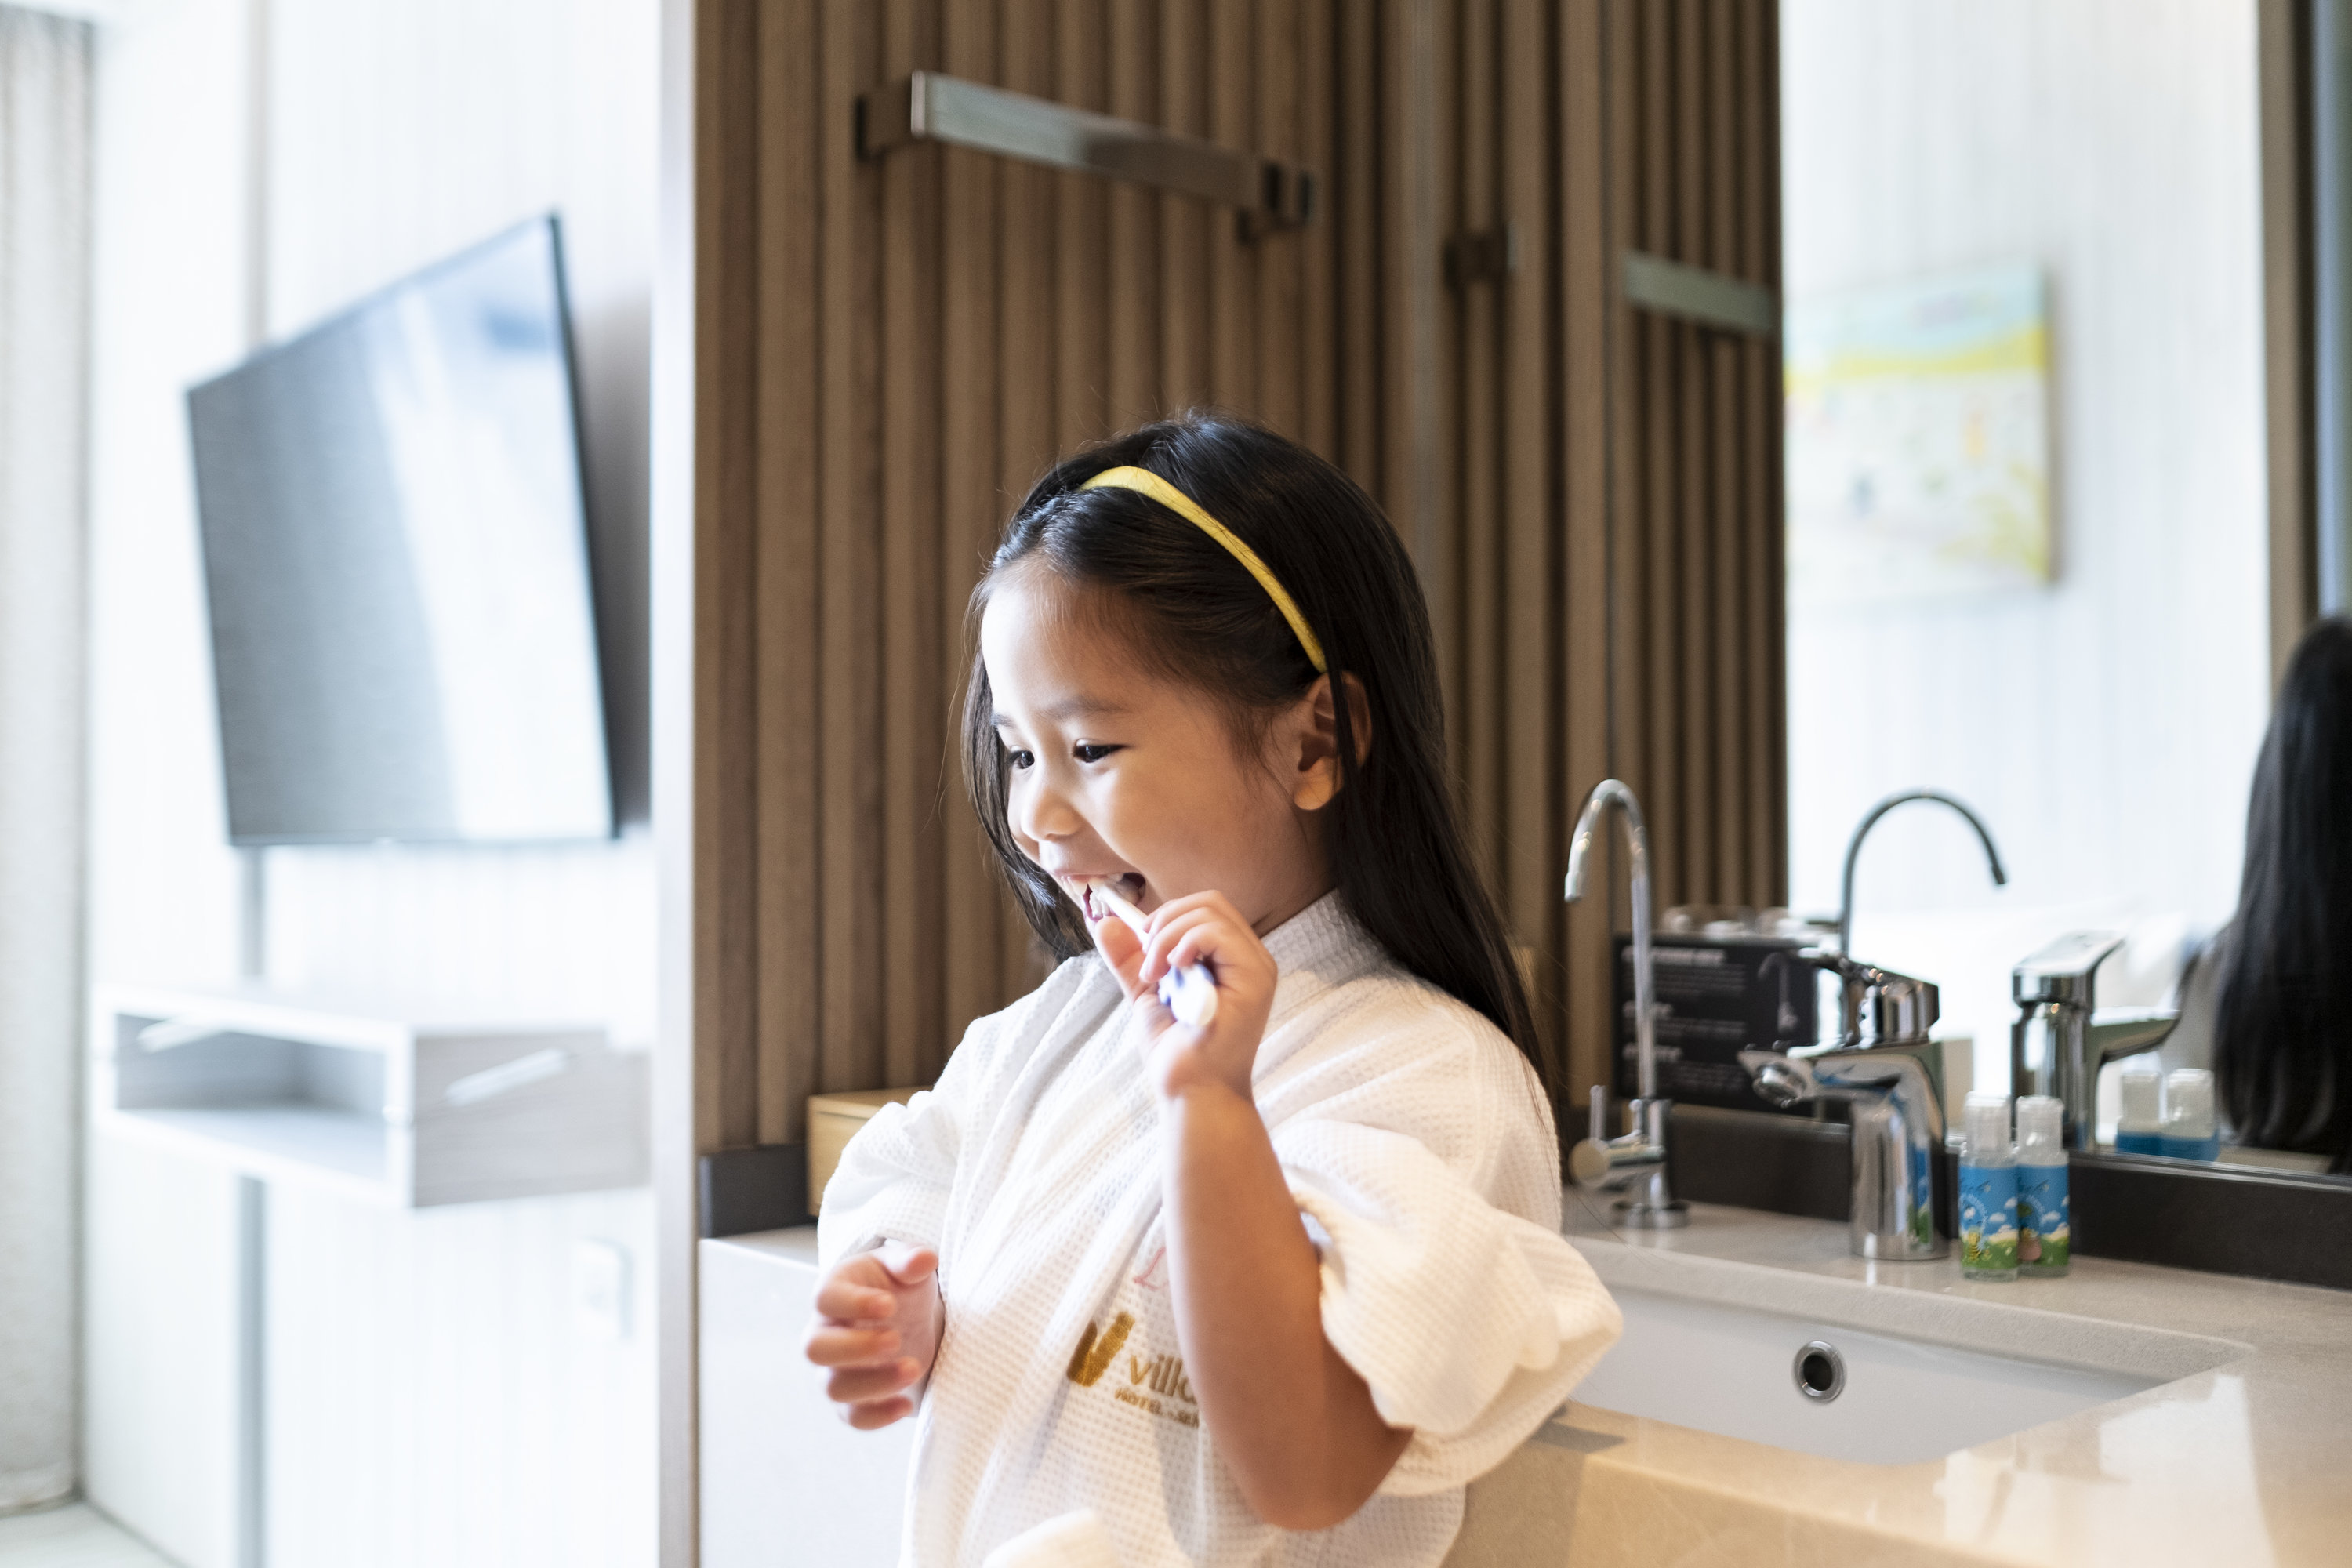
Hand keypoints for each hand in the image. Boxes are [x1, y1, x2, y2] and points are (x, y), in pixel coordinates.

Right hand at [802, 1240, 941, 1428]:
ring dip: (873, 1383)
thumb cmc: (898, 1287)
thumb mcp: (906, 1267)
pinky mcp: (851, 1399)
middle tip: (896, 1339)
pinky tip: (906, 1405)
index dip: (853, 1303)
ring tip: (913, 1368)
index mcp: (833, 1293)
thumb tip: (924, 1259)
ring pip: (834, 1387)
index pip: (824, 1299)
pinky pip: (852, 1417)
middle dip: (855, 1348)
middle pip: (815, 1349)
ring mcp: (834, 1370)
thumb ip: (910, 1260)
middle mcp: (824, 1333)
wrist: (907, 1320)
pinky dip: (877, 1417)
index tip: (889, 1305)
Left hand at [1090, 890, 1277, 1102]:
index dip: (1167, 916)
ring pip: (1211, 911)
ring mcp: (1256, 968)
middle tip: (1147, 960)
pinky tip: (1170, 972)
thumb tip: (1105, 922)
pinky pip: (1218, 934)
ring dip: (1168, 935)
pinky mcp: (1255, 981)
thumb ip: (1129, 959)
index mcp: (1231, 959)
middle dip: (1166, 920)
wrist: (1190, 1092)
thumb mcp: (1146, 994)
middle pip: (1210, 901)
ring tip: (1154, 974)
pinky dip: (1184, 943)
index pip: (1204, 909)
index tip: (1142, 947)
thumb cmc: (1177, 1053)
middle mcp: (1250, 958)